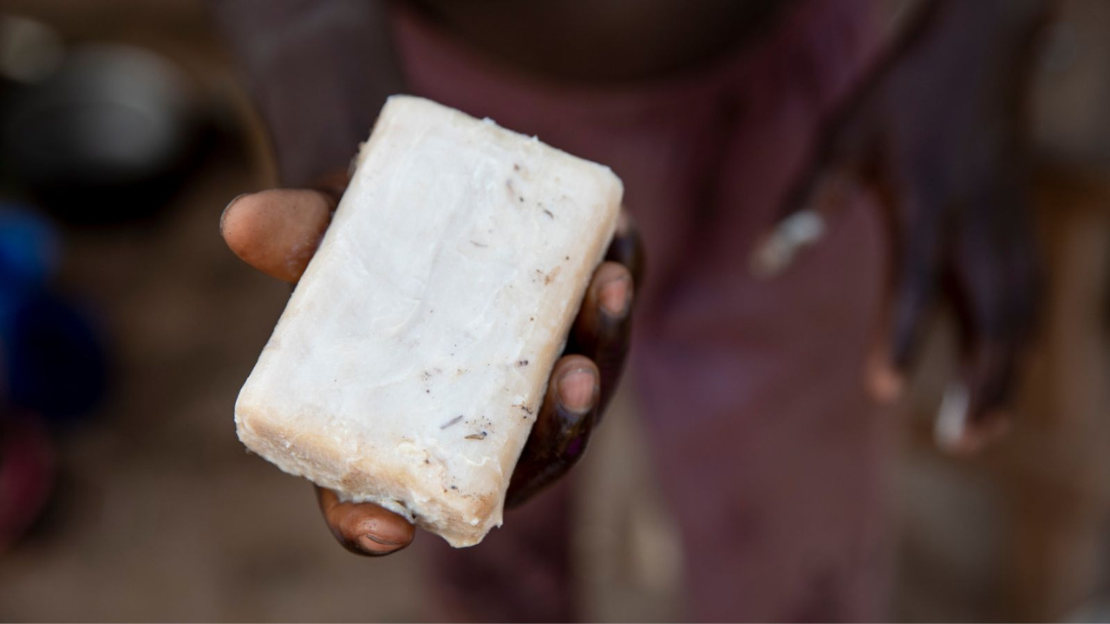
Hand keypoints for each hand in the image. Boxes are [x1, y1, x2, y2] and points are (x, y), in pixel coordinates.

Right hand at [221, 172, 641, 554]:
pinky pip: (607, 317)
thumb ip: (299, 237)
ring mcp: (540, 378)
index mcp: (407, 429)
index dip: (376, 521)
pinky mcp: (579, 322)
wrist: (407, 195)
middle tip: (570, 379)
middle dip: (557, 428)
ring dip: (605, 346)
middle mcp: (481, 422)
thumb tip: (242, 222)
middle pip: (525, 456)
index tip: (383, 528)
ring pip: (583, 393)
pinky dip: (621, 282)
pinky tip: (619, 243)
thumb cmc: (358, 238)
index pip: (386, 495)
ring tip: (605, 289)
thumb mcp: (327, 235)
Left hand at [754, 0, 1048, 453]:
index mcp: (927, 200)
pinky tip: (1006, 375)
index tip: (884, 391)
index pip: (918, 283)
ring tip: (981, 431)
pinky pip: (1034, 294)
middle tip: (955, 443)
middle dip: (981, 384)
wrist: (982, 42)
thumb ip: (805, 198)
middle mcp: (978, 220)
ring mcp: (1010, 222)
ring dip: (1008, 375)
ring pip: (1025, 313)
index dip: (904, 338)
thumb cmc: (901, 91)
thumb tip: (763, 263)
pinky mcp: (1023, 221)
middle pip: (995, 316)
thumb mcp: (842, 132)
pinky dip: (1025, 342)